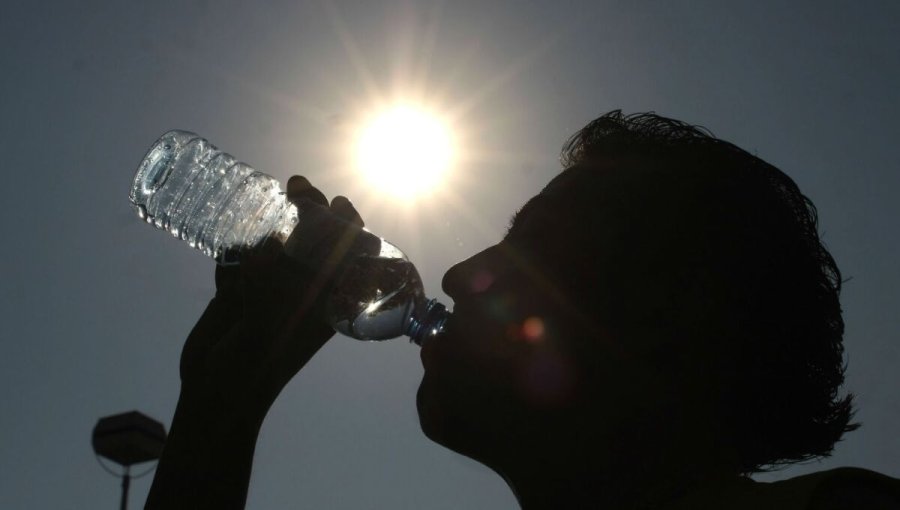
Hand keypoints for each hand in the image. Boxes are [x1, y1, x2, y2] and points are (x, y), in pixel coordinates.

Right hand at [146, 176, 365, 508]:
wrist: (216, 393)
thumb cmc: (259, 362)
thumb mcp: (278, 320)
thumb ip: (277, 281)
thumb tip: (273, 240)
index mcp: (328, 302)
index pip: (351, 257)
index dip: (350, 227)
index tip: (339, 203)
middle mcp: (303, 293)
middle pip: (315, 242)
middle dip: (311, 210)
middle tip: (298, 186)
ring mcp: (268, 291)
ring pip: (279, 245)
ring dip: (276, 220)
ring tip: (276, 196)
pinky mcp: (237, 293)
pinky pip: (241, 260)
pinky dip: (238, 247)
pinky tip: (233, 246)